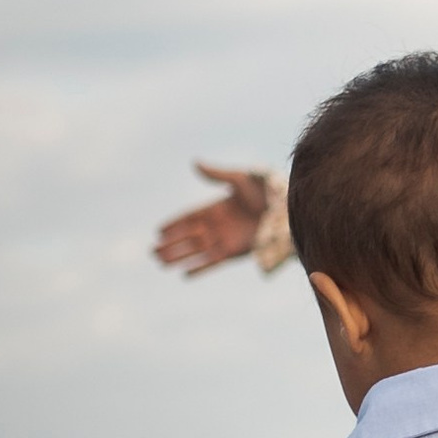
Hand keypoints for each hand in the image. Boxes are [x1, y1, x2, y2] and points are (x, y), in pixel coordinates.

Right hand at [154, 163, 269, 276]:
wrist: (286, 210)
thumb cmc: (265, 191)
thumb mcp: (239, 180)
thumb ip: (216, 174)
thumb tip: (194, 162)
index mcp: (216, 208)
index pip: (189, 218)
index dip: (174, 225)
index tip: (158, 231)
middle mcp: (218, 225)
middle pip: (188, 237)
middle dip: (171, 244)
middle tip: (152, 251)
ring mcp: (225, 239)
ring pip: (196, 251)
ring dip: (179, 257)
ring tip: (160, 262)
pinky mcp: (235, 251)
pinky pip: (213, 262)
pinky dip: (199, 268)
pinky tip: (184, 274)